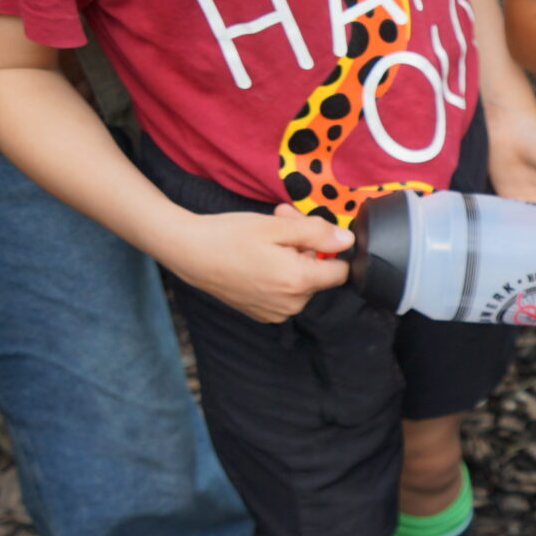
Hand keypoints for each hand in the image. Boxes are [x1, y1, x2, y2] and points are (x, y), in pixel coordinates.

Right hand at [162, 205, 350, 322]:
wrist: (188, 252)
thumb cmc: (229, 235)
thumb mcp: (277, 226)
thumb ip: (317, 233)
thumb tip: (347, 240)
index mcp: (299, 282)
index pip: (340, 271)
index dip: (327, 247)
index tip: (306, 232)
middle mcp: (291, 304)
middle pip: (318, 273)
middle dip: (304, 247)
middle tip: (280, 221)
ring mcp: (276, 312)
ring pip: (300, 282)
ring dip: (290, 258)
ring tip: (264, 238)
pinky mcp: (263, 314)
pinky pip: (284, 293)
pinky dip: (276, 274)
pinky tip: (256, 258)